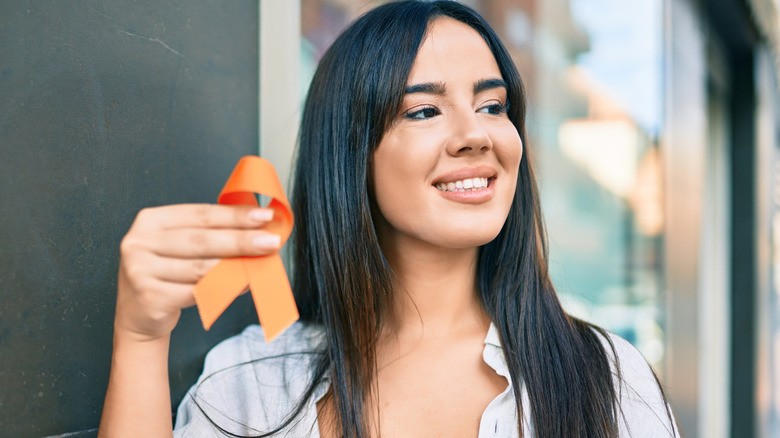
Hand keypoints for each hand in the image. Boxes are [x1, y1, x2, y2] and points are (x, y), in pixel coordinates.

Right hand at [114, 204, 280, 341]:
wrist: (138, 314)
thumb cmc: (165, 274)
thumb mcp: (178, 247)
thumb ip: (210, 235)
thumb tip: (256, 229)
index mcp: (150, 221)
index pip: (200, 214)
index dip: (234, 215)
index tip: (264, 216)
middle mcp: (140, 242)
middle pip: (202, 240)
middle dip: (241, 240)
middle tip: (270, 241)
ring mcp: (141, 271)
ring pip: (201, 268)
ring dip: (236, 266)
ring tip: (262, 263)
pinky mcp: (150, 297)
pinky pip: (197, 292)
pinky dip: (224, 288)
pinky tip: (243, 285)